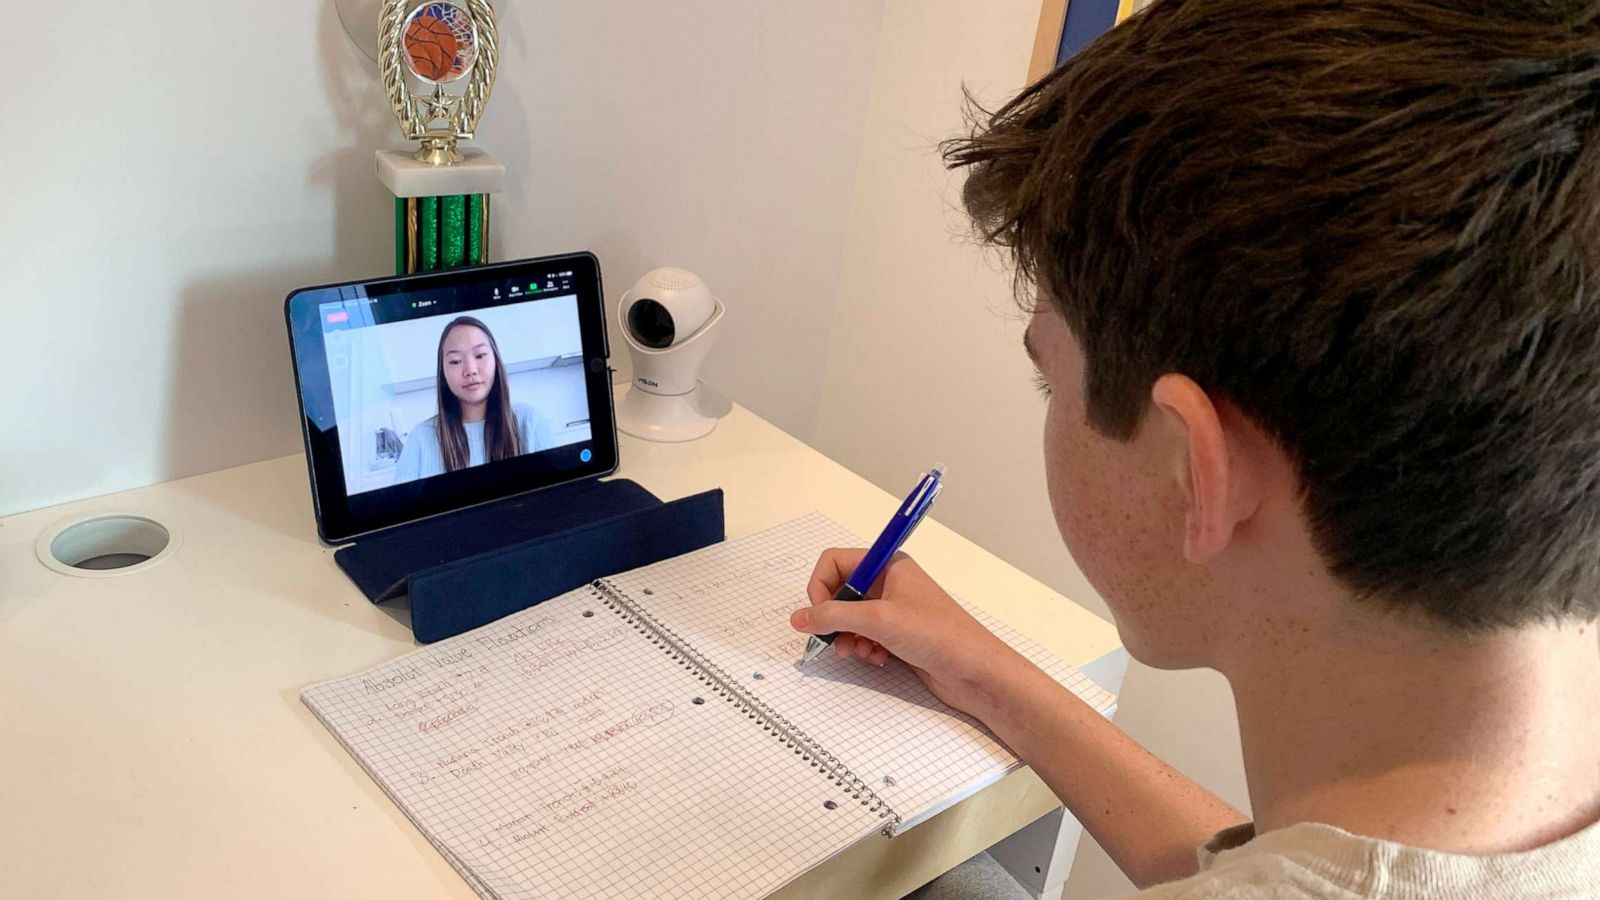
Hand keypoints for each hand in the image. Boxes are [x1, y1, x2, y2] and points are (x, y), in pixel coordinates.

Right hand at [789, 548, 1026, 718]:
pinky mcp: (898, 634)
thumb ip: (834, 617)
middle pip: (840, 592)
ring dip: (848, 637)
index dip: (820, 587)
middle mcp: (890, 582)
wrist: (975, 671)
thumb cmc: (937, 635)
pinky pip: (865, 635)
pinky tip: (877, 659)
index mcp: (888, 564)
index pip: (834, 562)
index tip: (820, 615)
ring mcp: (894, 609)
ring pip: (850, 617)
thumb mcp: (878, 620)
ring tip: (859, 653)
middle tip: (837, 640)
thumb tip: (798, 618)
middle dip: (834, 618)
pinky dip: (863, 648)